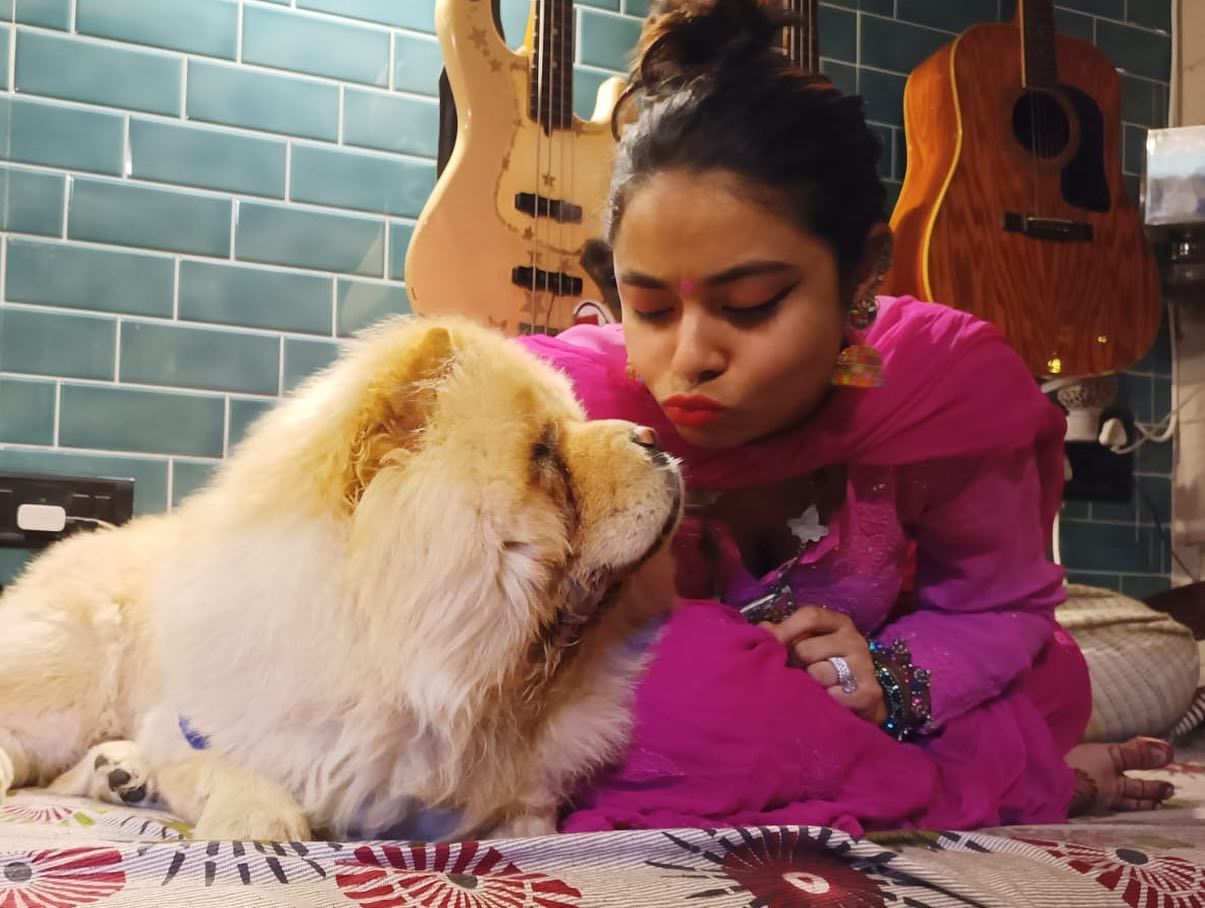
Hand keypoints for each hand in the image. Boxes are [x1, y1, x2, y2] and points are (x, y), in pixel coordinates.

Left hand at [760, 606, 886, 724]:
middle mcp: (854, 640)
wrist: (861, 700)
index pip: (810, 616)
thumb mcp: (809, 644)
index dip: (786, 629)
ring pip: (818, 673)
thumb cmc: (827, 666)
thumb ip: (785, 635)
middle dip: (795, 663)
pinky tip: (828, 700)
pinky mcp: (869, 692)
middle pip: (806, 648)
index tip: (770, 644)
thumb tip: (763, 629)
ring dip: (810, 684)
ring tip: (814, 687)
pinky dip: (825, 700)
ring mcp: (864, 665)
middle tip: (799, 672)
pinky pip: (833, 695)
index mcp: (838, 623)